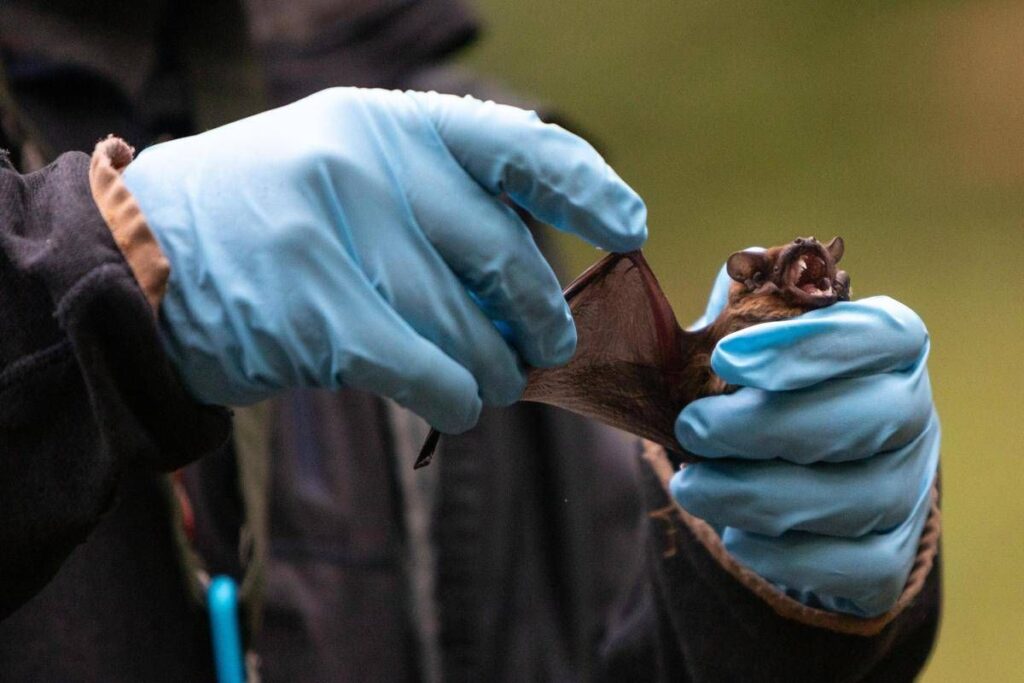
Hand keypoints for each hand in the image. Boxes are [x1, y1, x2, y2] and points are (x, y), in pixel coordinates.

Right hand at [122, 88, 646, 430]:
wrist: (141, 258)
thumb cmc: (268, 224)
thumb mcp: (349, 174)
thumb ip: (437, 208)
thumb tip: (536, 286)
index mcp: (387, 122)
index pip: (518, 145)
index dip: (586, 190)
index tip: (628, 230)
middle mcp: (365, 165)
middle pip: (503, 258)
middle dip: (538, 316)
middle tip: (545, 346)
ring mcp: (334, 235)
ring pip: (466, 327)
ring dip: (494, 371)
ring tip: (492, 384)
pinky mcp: (312, 314)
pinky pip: (425, 371)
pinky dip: (454, 398)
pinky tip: (457, 405)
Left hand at [671, 260, 938, 616]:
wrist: (782, 475)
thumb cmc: (759, 391)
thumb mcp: (746, 342)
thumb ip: (739, 310)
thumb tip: (730, 272)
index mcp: (888, 346)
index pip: (876, 336)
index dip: (807, 347)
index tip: (727, 357)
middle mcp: (911, 413)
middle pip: (869, 420)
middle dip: (768, 428)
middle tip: (691, 429)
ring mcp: (910, 489)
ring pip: (856, 499)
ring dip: (759, 495)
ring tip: (690, 486)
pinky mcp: (890, 555)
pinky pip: (856, 566)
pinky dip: (789, 556)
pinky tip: (735, 534)